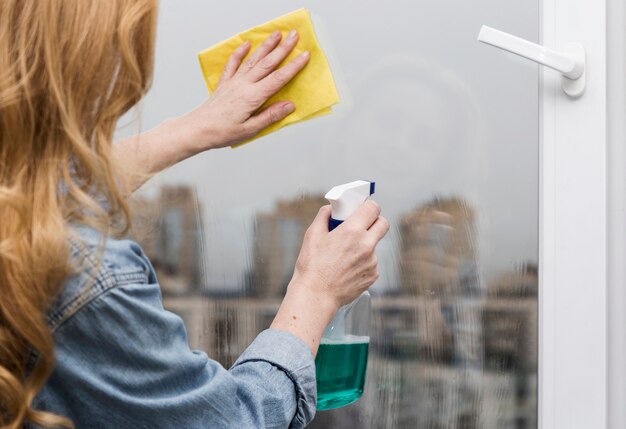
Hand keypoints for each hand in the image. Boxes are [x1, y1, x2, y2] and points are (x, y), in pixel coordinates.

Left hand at [185, 30, 309, 149]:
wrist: (198, 129)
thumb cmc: (222, 132)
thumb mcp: (250, 129)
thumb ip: (270, 116)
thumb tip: (288, 106)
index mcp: (252, 97)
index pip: (278, 79)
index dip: (293, 66)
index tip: (304, 56)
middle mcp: (243, 85)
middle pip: (267, 63)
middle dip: (283, 48)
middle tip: (294, 36)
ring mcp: (233, 82)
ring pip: (253, 59)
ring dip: (266, 46)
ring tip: (276, 34)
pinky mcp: (225, 83)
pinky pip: (233, 63)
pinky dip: (240, 52)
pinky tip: (246, 44)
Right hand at [292, 201, 389, 307]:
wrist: (316, 296)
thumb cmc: (312, 267)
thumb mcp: (312, 235)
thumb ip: (324, 216)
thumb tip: (331, 209)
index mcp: (352, 231)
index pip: (373, 208)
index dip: (368, 206)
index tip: (362, 210)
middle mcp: (366, 245)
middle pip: (383, 224)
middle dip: (374, 221)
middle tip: (361, 226)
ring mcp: (372, 262)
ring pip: (375, 245)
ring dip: (364, 245)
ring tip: (344, 256)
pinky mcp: (373, 276)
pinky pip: (371, 263)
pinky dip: (362, 262)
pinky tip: (347, 268)